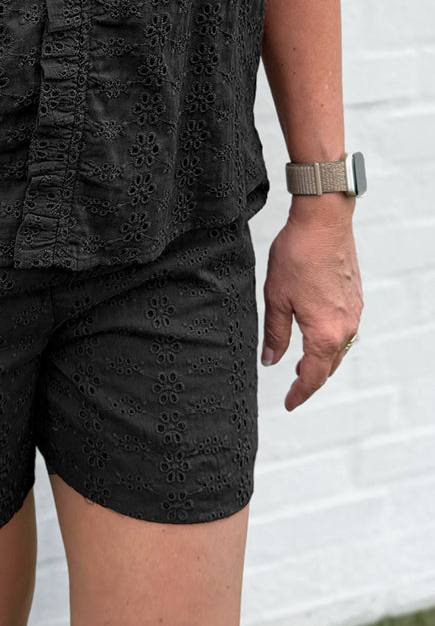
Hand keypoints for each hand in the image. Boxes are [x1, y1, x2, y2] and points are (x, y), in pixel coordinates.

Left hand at [260, 199, 362, 411]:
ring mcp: (354, 311)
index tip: (289, 403)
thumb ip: (275, 334)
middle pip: (330, 366)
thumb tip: (271, 360)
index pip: (313, 376)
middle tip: (294, 386)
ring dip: (323, 360)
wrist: (324, 222)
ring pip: (339, 348)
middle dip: (312, 378)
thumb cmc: (298, 255)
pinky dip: (331, 340)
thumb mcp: (276, 298)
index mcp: (325, 334)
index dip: (299, 393)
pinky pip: (345, 329)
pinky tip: (317, 333)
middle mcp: (346, 326)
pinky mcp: (355, 297)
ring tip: (303, 363)